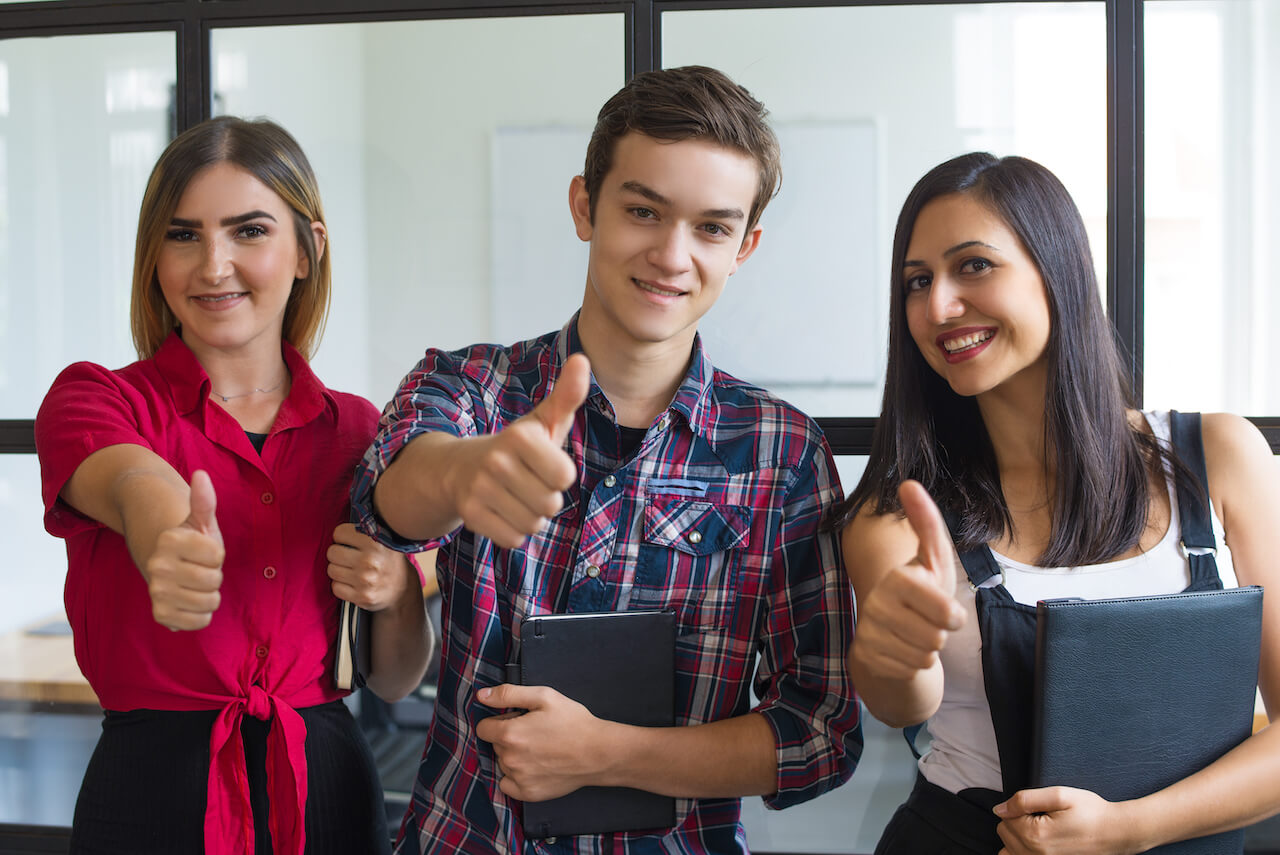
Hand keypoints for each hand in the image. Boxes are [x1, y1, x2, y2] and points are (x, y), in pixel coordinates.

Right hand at [142, 469, 223, 630]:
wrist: (170, 567)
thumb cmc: (193, 542)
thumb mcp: (201, 520)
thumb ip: (204, 500)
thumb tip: (201, 475)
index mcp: (169, 540)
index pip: (217, 555)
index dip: (217, 554)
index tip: (203, 549)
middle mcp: (157, 566)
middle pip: (214, 580)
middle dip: (214, 575)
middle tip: (200, 568)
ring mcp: (156, 591)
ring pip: (209, 602)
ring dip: (210, 595)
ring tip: (196, 584)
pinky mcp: (160, 615)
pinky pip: (199, 622)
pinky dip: (202, 615)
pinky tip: (191, 602)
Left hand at [327, 523, 413, 611]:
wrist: (402, 589)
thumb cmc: (387, 559)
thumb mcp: (384, 538)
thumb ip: (366, 527)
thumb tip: (347, 506)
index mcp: (375, 542)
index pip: (339, 533)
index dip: (343, 537)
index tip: (350, 542)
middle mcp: (371, 560)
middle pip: (332, 552)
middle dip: (338, 554)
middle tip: (349, 557)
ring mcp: (365, 580)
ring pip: (331, 570)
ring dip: (339, 570)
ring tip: (352, 570)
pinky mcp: (362, 597)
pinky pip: (335, 588)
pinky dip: (341, 586)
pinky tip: (353, 583)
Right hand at [447, 353, 589, 548]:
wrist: (459, 468)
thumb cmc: (516, 447)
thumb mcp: (542, 420)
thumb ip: (567, 395)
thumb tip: (582, 360)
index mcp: (519, 437)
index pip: (565, 477)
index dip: (559, 474)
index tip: (543, 463)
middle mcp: (496, 461)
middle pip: (551, 504)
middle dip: (546, 498)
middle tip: (528, 482)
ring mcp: (480, 489)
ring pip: (534, 524)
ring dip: (531, 516)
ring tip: (516, 496)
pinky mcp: (470, 515)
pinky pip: (514, 539)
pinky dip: (513, 531)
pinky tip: (502, 511)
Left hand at [475, 683, 600, 800]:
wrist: (598, 752)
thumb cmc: (573, 722)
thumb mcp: (543, 696)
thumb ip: (508, 694)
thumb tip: (481, 695)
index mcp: (510, 734)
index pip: (483, 728)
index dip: (499, 721)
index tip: (517, 720)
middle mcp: (510, 759)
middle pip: (495, 745)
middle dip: (509, 737)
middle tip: (535, 732)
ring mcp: (518, 779)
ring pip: (503, 763)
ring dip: (514, 756)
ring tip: (539, 749)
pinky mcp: (528, 794)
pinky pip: (508, 785)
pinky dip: (516, 777)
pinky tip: (535, 767)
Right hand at [850, 480, 965, 680]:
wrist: (887, 630)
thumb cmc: (919, 593)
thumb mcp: (931, 559)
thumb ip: (927, 523)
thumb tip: (909, 482)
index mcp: (898, 578)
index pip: (946, 612)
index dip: (953, 616)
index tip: (948, 611)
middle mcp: (878, 603)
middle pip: (937, 637)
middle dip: (940, 634)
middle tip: (927, 622)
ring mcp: (869, 631)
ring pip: (924, 655)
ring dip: (927, 650)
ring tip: (914, 634)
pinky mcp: (866, 656)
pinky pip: (909, 670)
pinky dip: (912, 664)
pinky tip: (901, 649)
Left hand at [995, 786, 1136, 854]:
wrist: (1117, 833)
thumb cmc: (1091, 812)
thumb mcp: (1059, 795)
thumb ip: (1025, 800)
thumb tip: (1000, 809)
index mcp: (1035, 835)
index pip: (1004, 818)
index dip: (1019, 807)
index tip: (1039, 808)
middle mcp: (1035, 854)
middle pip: (1004, 833)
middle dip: (1017, 822)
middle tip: (1042, 816)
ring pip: (1009, 849)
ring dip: (1019, 837)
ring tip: (1041, 829)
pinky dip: (1023, 851)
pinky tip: (1038, 842)